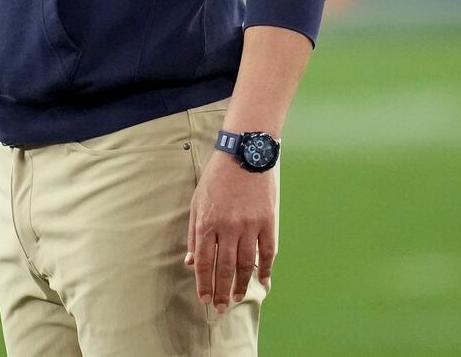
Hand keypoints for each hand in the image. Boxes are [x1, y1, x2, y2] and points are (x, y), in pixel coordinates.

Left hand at [184, 150, 275, 313]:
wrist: (246, 152)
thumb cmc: (218, 177)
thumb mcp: (198, 201)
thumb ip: (195, 233)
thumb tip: (192, 261)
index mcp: (207, 222)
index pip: (205, 262)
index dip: (204, 284)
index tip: (204, 299)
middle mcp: (228, 227)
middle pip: (224, 268)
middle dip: (221, 292)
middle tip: (220, 308)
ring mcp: (250, 225)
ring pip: (245, 264)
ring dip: (240, 285)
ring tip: (236, 298)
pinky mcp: (268, 221)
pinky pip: (268, 252)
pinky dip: (266, 269)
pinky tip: (263, 282)